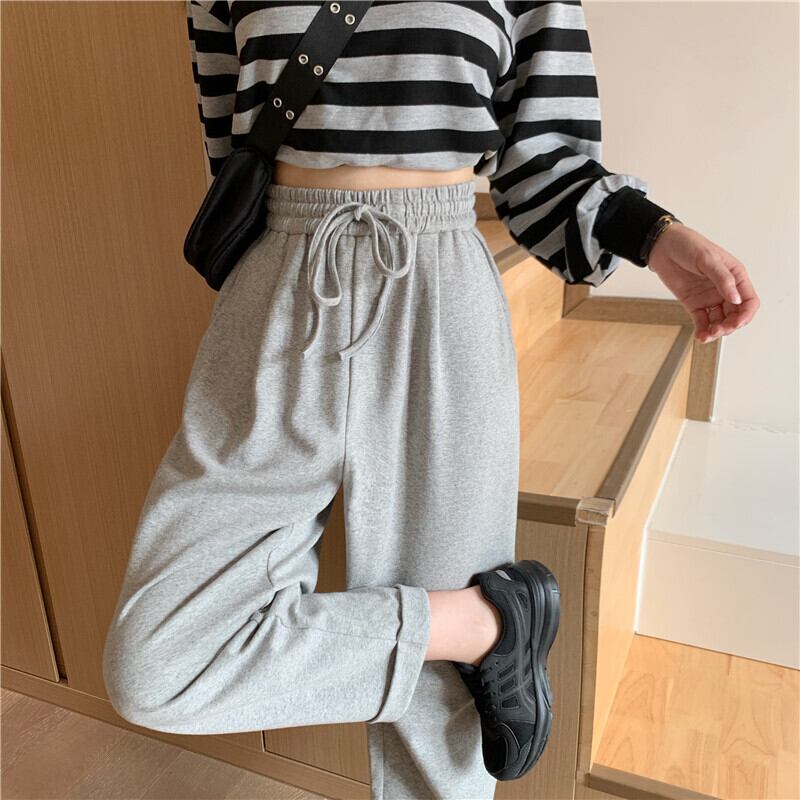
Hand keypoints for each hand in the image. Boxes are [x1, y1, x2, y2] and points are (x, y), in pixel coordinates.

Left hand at [647, 223, 758, 343]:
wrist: (662, 246)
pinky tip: (701, 337)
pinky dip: (703, 331)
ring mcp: (709, 298)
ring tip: (707, 334)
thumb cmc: (688, 245)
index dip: (746, 315)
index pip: (749, 301)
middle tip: (719, 330)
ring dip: (716, 331)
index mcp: (736, 276)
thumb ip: (722, 279)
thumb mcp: (707, 259)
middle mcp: (725, 289)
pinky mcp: (694, 304)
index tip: (736, 323)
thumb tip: (736, 298)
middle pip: (735, 315)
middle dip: (730, 326)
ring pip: (719, 321)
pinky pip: (702, 321)